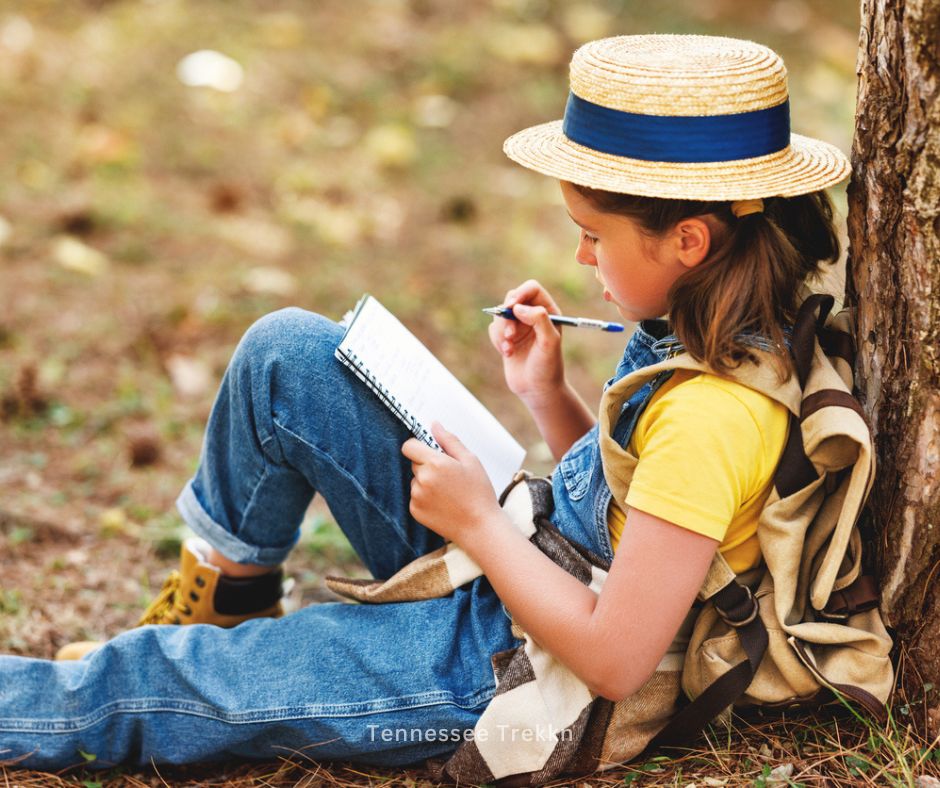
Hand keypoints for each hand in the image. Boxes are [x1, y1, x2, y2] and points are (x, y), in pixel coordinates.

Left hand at [401, 422, 503, 544]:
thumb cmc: (479, 492)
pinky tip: (443, 504)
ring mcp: (416, 496)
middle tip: (449, 476)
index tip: (428, 451)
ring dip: (426, 482)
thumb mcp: (470, 460)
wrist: (479, 526)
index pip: (409, 446)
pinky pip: (415, 496)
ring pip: (415, 480)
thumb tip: (434, 425)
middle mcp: (422, 479)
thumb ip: (449, 440)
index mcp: (435, 463)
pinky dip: (425, 498)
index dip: (418, 446)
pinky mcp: (415, 510)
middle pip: (414, 463)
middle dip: (427, 465)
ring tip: (448, 493)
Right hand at [487, 279, 565, 407]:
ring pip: (500, 314)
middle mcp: (533, 315)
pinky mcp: (506, 337)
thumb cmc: (548, 366)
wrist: (537, 389)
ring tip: (509, 348)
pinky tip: (507, 354)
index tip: (512, 307)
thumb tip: (519, 307)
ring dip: (501, 331)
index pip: (531, 289)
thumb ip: (539, 319)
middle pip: (512, 297)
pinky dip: (497, 340)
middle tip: (510, 334)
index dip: (520, 294)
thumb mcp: (549, 342)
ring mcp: (519, 326)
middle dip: (507, 315)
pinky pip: (493, 329)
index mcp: (548, 311)